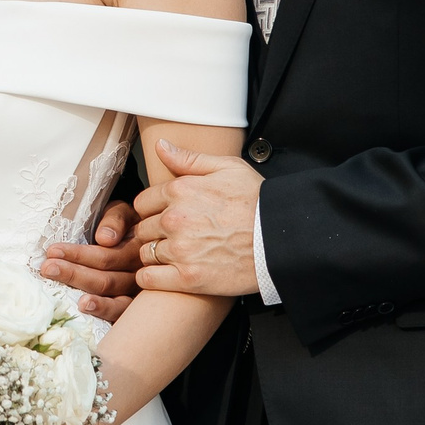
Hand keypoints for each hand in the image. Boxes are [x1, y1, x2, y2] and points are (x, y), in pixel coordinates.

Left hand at [39, 200, 140, 322]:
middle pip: (106, 279)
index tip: (53, 251)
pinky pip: (119, 313)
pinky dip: (103, 310)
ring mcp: (138, 292)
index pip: (107, 256)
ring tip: (57, 288)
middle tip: (47, 268)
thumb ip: (116, 220)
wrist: (144, 236)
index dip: (79, 255)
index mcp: (139, 248)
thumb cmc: (125, 224)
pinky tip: (84, 308)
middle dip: (73, 273)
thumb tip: (105, 239)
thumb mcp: (123, 212)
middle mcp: (141, 273)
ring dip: (82, 290)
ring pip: (111, 295)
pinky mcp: (132, 307)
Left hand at [128, 139, 262, 298]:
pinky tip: (165, 274)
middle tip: (173, 238)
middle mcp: (174, 219)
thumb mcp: (228, 168)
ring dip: (155, 255)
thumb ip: (189, 159)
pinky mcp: (188, 278)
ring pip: (145, 253)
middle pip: (143, 228)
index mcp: (180, 191)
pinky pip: (148, 278)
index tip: (165, 217)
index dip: (153, 210)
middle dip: (154, 232)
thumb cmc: (259, 202)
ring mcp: (180, 250)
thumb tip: (161, 146)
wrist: (282, 240)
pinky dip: (151, 277)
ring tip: (176, 256)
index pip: (142, 202)